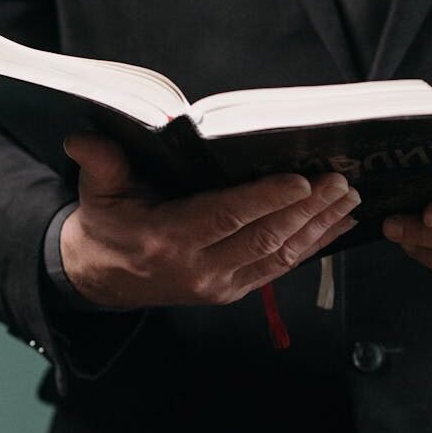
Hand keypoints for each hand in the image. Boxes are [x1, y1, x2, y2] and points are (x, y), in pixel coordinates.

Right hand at [60, 134, 359, 307]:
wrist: (104, 280)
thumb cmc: (106, 226)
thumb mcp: (96, 192)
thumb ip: (100, 164)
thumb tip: (82, 140)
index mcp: (168, 239)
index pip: (225, 217)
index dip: (266, 199)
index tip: (303, 179)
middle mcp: (199, 268)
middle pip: (264, 237)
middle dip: (308, 209)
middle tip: (341, 182)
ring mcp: (220, 285)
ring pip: (279, 256)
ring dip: (319, 228)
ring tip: (349, 200)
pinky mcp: (232, 292)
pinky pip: (278, 270)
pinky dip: (311, 248)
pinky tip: (335, 228)